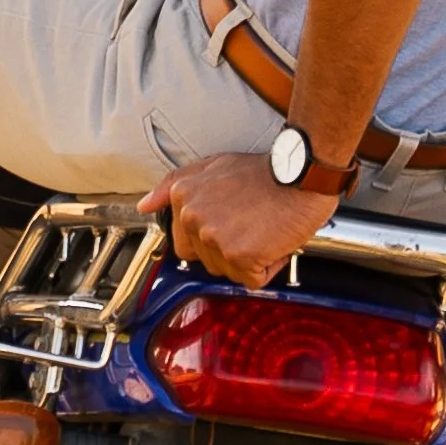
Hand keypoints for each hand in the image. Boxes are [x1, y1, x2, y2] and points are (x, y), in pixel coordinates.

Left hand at [139, 150, 333, 289]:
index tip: (231, 224)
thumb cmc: (263, 172)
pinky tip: (273, 241)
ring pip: (228, 272)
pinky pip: (252, 279)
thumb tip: (144, 205)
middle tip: (252, 223)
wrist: (301, 173)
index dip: (211, 239)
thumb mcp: (212, 165)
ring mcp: (214, 238)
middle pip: (207, 261)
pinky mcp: (240, 256)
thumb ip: (173, 185)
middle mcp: (193, 218)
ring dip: (248, 259)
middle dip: (229, 250)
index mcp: (183, 196)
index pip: (185, 243)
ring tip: (263, 229)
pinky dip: (267, 267)